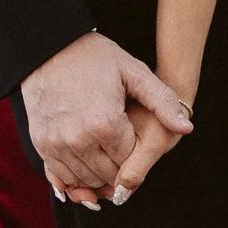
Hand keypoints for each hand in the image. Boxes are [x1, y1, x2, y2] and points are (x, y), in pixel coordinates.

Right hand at [21, 31, 191, 210]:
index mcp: (105, 123)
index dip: (138, 153)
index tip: (137, 137)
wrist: (49, 47)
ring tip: (107, 152)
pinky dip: (76, 176)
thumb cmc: (95, 58)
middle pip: (108, 175)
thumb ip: (162, 101)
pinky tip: (87, 162)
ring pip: (86, 179)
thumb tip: (186, 128)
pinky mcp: (41, 144)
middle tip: (124, 147)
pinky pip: (61, 176)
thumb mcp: (134, 72)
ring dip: (99, 174)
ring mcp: (56, 144)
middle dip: (120, 167)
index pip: (130, 161)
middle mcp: (78, 140)